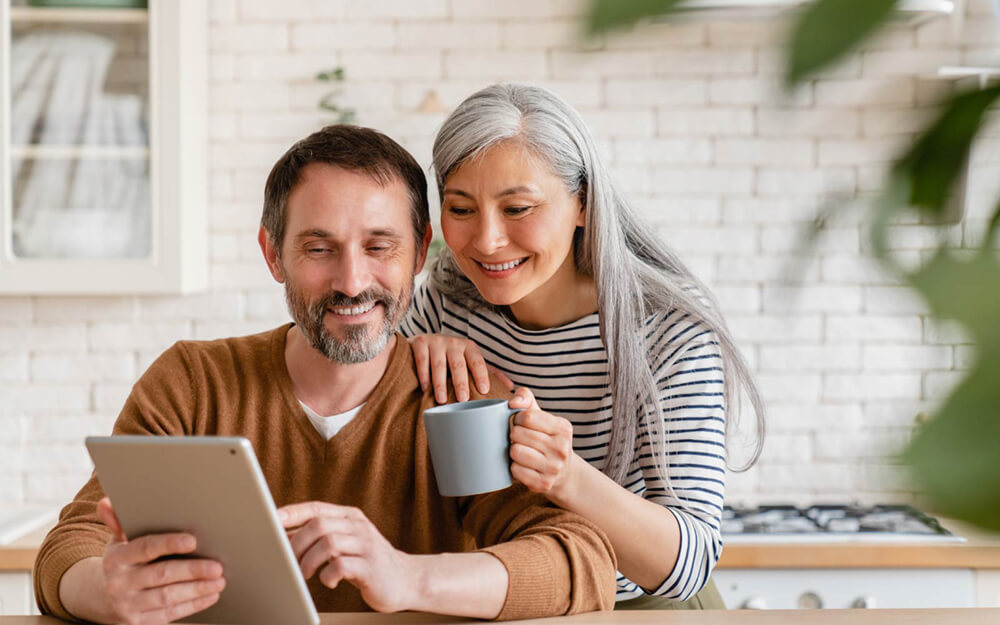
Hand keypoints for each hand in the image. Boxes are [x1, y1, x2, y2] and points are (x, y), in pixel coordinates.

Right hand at [95, 497, 224, 624]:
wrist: (100, 598)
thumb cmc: (120, 563)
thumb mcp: (116, 542)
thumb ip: (117, 522)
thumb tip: (107, 502)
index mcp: (116, 559)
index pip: (145, 548)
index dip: (169, 544)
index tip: (193, 541)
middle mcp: (120, 583)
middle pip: (161, 575)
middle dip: (192, 570)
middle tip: (217, 566)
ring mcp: (129, 605)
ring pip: (168, 597)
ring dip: (197, 590)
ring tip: (219, 581)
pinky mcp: (139, 622)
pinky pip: (170, 613)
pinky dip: (193, 605)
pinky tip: (211, 595)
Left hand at [279, 502, 415, 612]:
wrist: (405, 579)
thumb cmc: (367, 561)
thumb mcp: (346, 542)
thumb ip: (321, 536)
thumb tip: (284, 535)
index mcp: (350, 517)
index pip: (317, 508)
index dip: (293, 512)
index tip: (272, 519)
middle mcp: (358, 526)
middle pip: (319, 525)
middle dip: (297, 543)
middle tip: (288, 560)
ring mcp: (366, 545)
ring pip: (329, 543)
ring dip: (309, 560)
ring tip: (305, 574)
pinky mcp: (371, 567)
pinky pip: (342, 566)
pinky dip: (328, 575)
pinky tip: (328, 581)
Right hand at [408, 333, 513, 403]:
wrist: (424, 343)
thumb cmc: (451, 357)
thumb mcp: (470, 361)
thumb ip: (489, 373)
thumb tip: (511, 387)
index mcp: (469, 347)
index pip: (478, 361)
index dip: (481, 375)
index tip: (484, 390)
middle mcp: (453, 343)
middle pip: (458, 364)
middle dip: (461, 382)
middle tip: (463, 399)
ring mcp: (436, 342)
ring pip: (439, 365)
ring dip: (440, 383)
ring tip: (442, 399)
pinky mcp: (420, 344)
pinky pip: (422, 361)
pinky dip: (424, 375)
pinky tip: (425, 388)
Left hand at [508, 388, 577, 503]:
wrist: (564, 473)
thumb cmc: (547, 439)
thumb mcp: (543, 417)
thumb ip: (526, 399)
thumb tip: (512, 402)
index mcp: (563, 428)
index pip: (527, 416)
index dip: (518, 419)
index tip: (522, 424)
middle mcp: (562, 448)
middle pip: (518, 434)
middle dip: (514, 435)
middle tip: (522, 440)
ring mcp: (554, 468)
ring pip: (515, 451)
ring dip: (513, 451)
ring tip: (522, 451)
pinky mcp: (543, 484)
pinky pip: (515, 470)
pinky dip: (514, 467)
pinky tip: (524, 465)